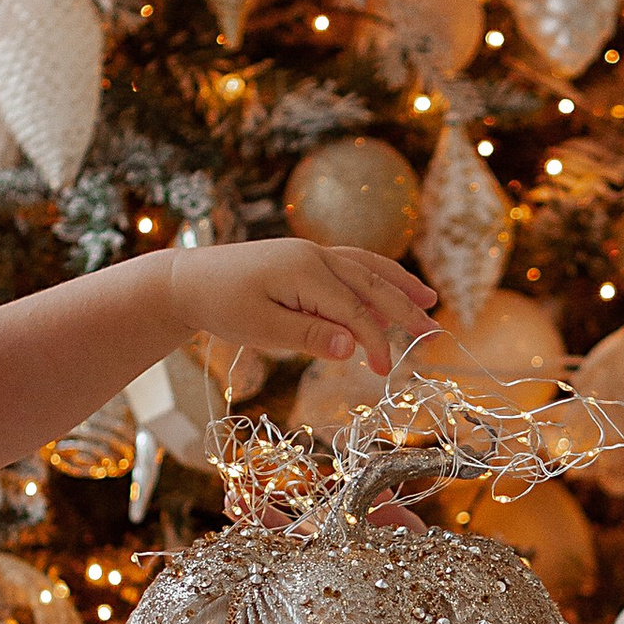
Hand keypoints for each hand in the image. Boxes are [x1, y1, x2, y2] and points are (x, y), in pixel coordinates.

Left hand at [166, 239, 434, 380]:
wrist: (189, 280)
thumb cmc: (221, 306)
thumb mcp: (261, 328)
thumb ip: (308, 336)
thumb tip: (353, 347)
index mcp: (305, 272)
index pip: (354, 310)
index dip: (376, 341)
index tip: (386, 370)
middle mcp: (314, 255)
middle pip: (371, 283)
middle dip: (405, 308)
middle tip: (434, 331)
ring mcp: (311, 252)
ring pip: (366, 267)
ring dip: (398, 283)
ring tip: (427, 298)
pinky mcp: (304, 258)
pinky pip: (350, 264)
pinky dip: (375, 277)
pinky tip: (388, 288)